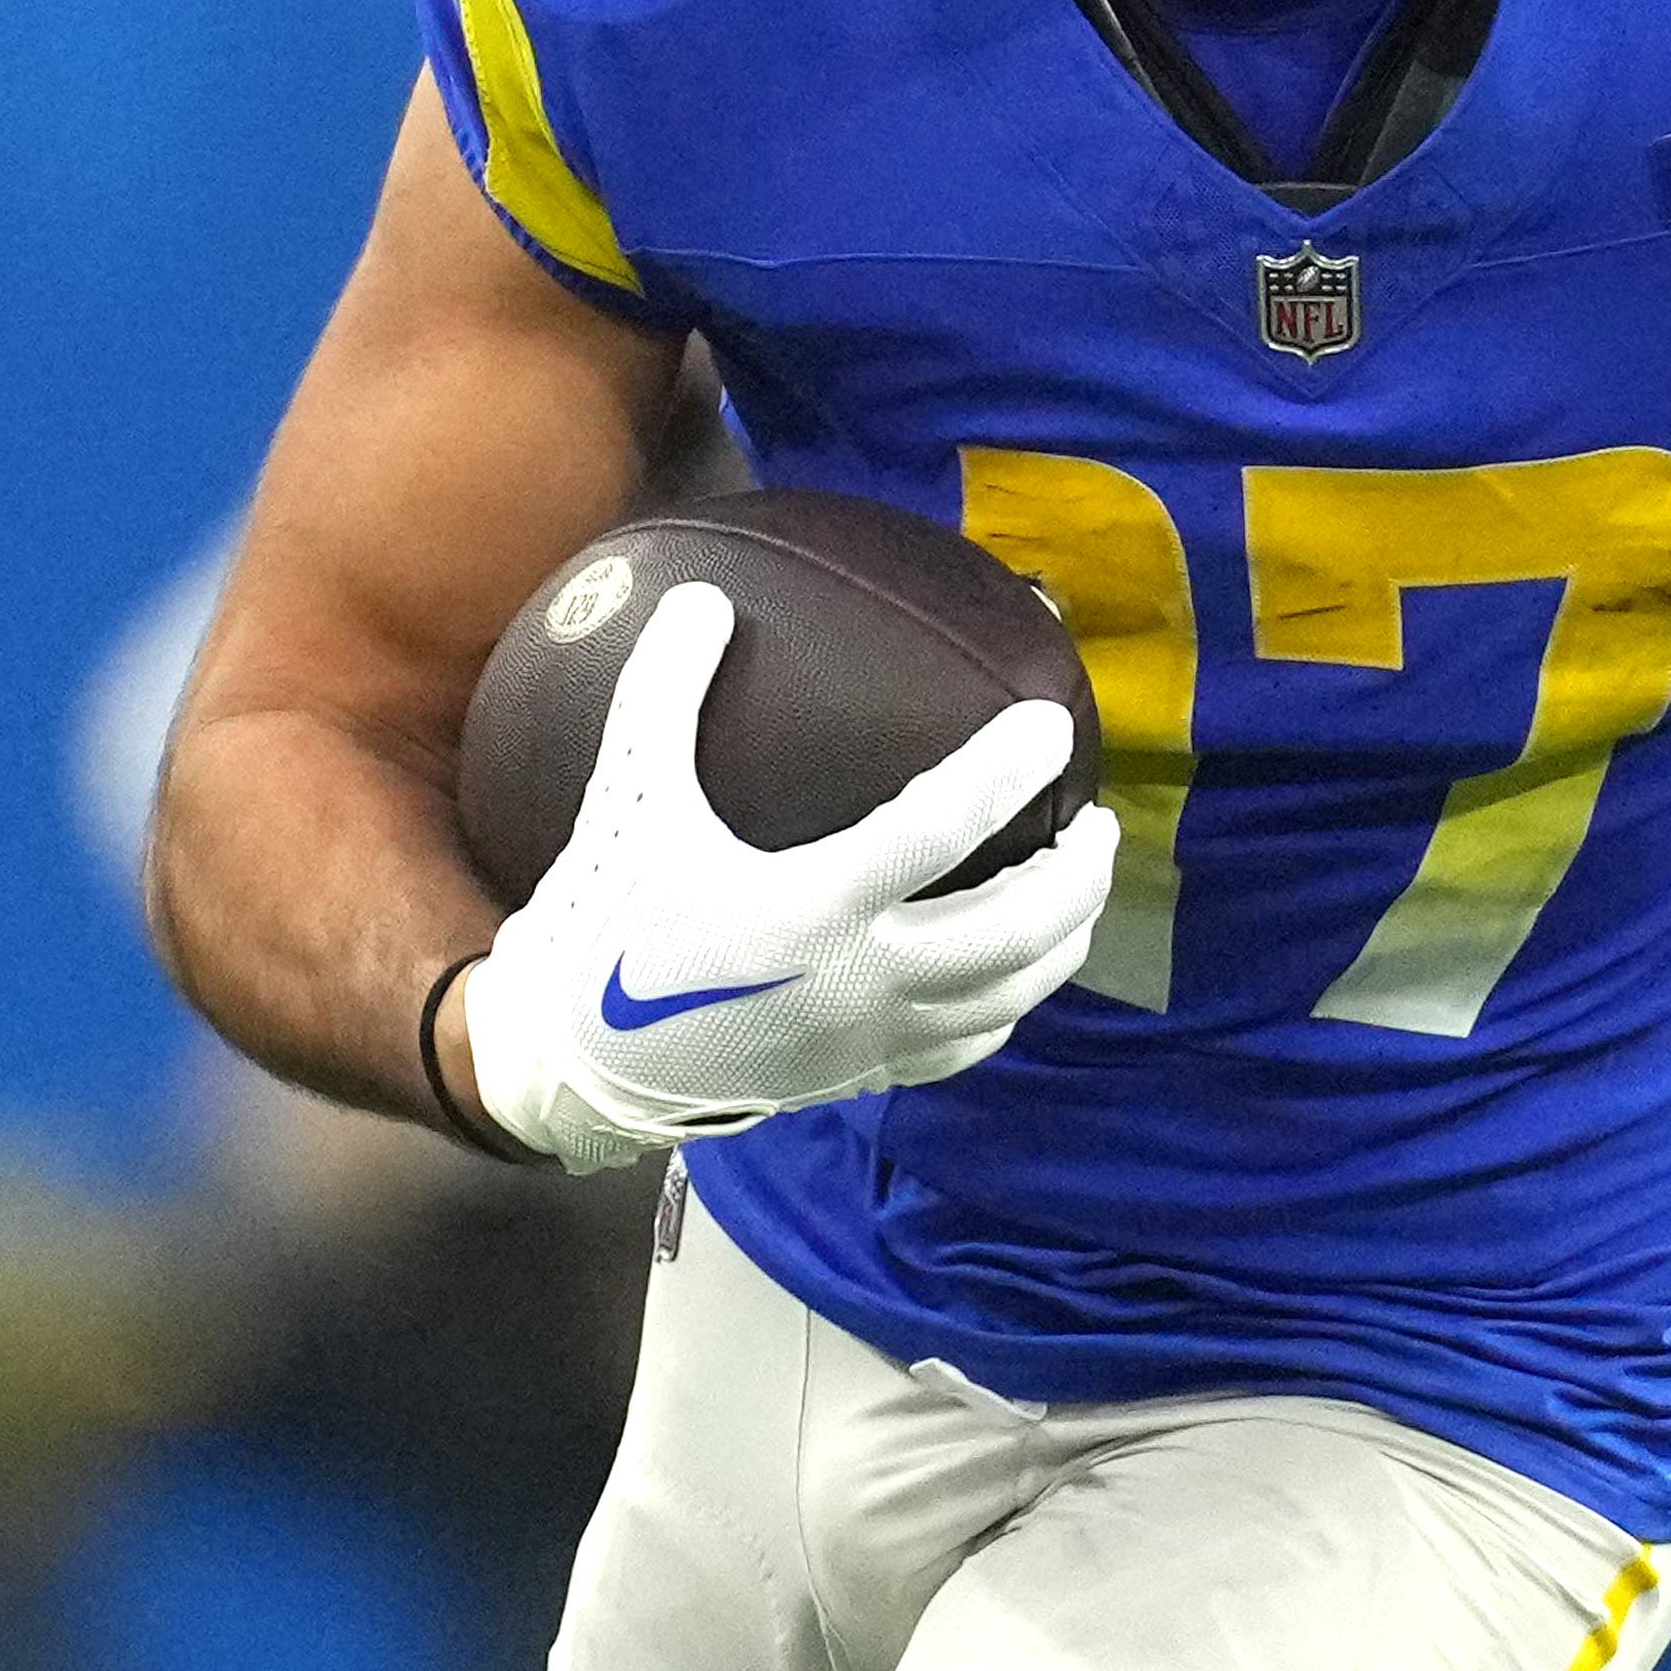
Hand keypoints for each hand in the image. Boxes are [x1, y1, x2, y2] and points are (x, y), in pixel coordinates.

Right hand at [453, 579, 1115, 1170]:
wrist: (575, 1060)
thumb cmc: (603, 922)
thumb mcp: (627, 798)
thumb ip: (664, 693)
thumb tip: (705, 597)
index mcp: (811, 906)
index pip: (943, 827)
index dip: (1007, 769)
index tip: (1051, 722)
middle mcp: (858, 979)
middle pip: (1014, 929)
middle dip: (1076, 874)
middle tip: (1095, 819)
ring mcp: (867, 1036)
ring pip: (1010, 995)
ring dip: (1064, 938)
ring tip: (1082, 885)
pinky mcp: (861, 1073)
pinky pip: (967, 1044)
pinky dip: (1012, 1003)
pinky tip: (1018, 969)